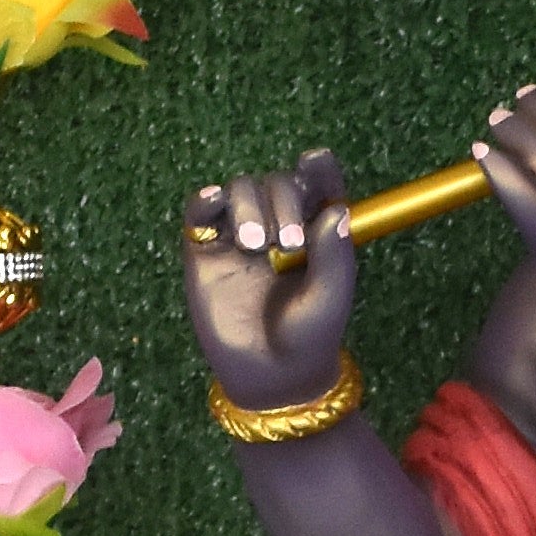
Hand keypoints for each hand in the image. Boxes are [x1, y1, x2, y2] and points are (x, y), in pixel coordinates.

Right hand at [181, 149, 355, 400]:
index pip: (318, 181)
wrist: (270, 373)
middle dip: (283, 200)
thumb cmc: (309, 334)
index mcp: (316, 226)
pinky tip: (211, 199)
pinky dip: (204, 200)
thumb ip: (334, 253)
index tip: (313, 162)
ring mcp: (240, 235)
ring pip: (240, 189)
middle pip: (278, 182)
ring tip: (255, 246)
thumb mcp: (331, 295)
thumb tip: (335, 209)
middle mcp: (279, 223)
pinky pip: (200, 213)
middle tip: (289, 243)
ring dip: (248, 205)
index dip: (316, 166)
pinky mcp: (205, 251)